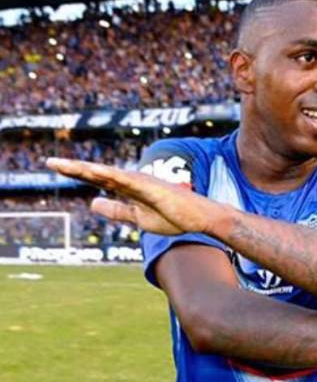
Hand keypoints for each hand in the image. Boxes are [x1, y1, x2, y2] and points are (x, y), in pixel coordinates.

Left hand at [45, 158, 213, 234]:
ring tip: (64, 166)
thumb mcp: (138, 217)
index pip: (99, 179)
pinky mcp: (151, 188)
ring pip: (109, 174)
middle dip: (74, 168)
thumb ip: (117, 210)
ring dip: (87, 170)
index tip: (56, 167)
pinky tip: (94, 172)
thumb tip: (92, 203)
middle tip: (49, 162)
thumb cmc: (175, 217)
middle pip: (99, 173)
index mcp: (129, 188)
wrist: (200, 219)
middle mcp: (133, 181)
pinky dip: (110, 176)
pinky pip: (127, 181)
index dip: (77, 173)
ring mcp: (142, 183)